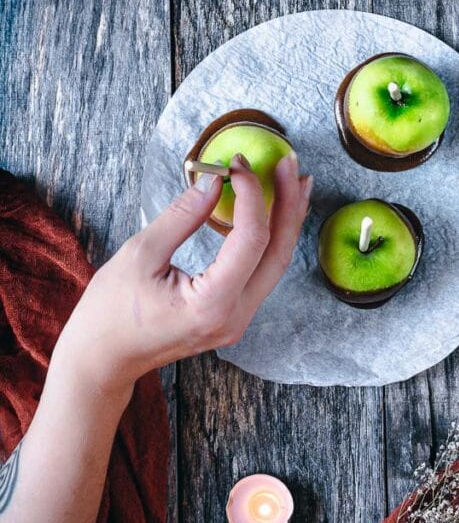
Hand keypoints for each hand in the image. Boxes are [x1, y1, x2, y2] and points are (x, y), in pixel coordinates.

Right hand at [55, 153, 311, 400]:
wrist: (103, 359)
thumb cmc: (111, 311)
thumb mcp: (141, 254)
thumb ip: (183, 216)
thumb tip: (214, 179)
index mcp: (212, 304)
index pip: (251, 239)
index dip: (251, 195)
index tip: (237, 163)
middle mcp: (235, 316)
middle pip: (278, 253)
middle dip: (288, 204)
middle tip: (289, 163)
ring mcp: (238, 320)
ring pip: (275, 264)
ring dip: (286, 220)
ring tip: (292, 181)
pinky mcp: (233, 315)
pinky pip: (262, 272)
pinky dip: (270, 239)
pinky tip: (274, 212)